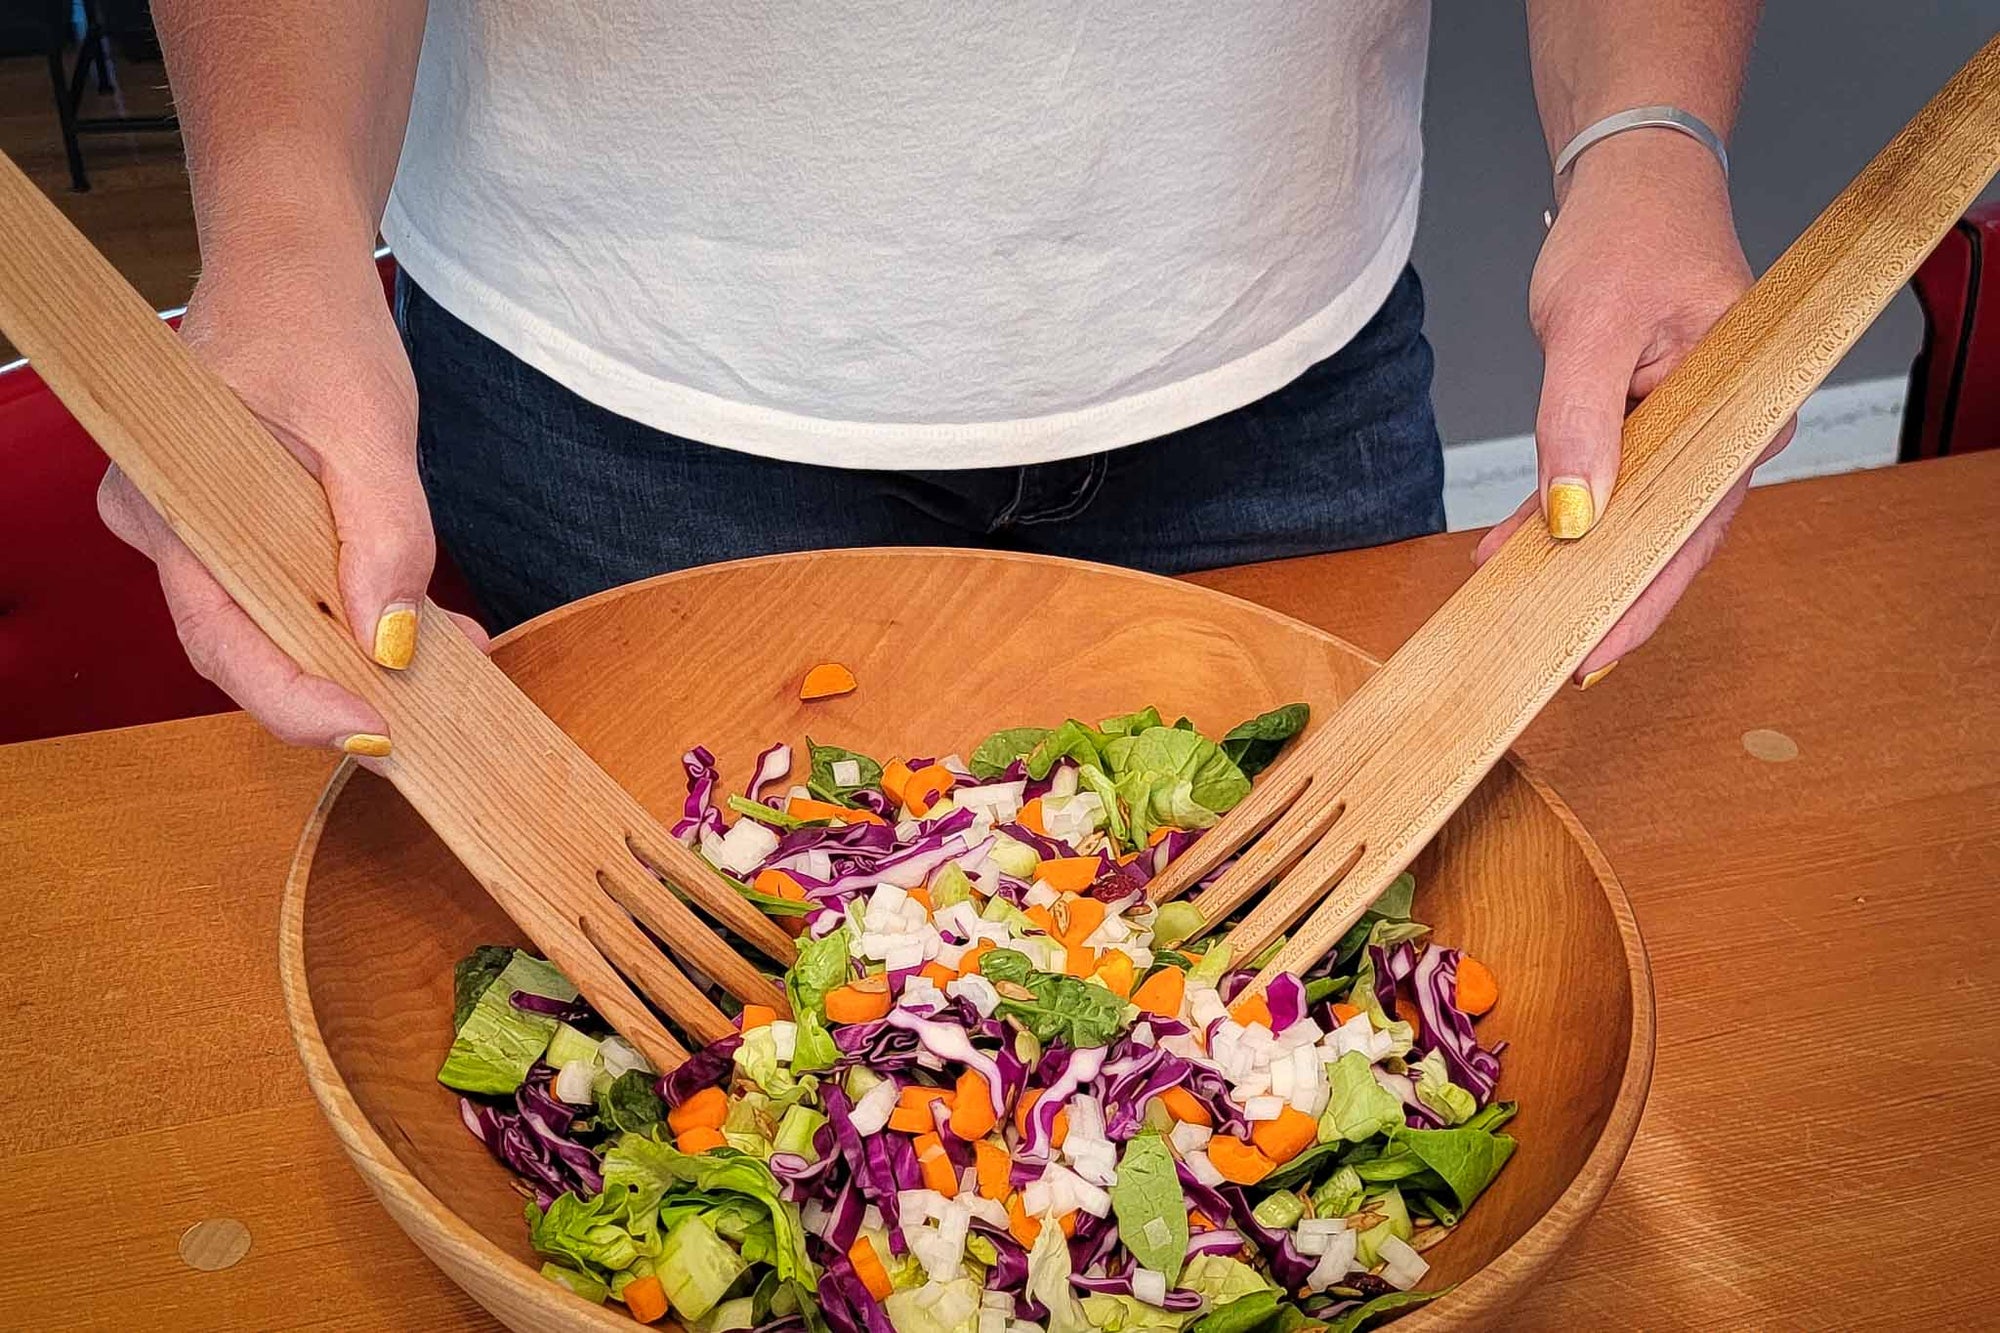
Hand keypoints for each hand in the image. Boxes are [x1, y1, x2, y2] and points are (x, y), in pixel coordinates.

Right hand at [96, 253, 486, 753]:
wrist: (294, 268)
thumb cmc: (313, 323)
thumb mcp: (367, 422)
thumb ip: (385, 529)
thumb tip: (392, 638)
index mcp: (174, 503)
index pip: (218, 638)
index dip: (293, 701)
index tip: (372, 732)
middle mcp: (172, 532)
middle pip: (248, 648)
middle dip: (339, 693)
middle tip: (429, 727)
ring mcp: (205, 537)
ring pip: (279, 628)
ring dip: (364, 659)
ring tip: (455, 670)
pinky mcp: (249, 536)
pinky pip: (299, 598)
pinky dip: (365, 620)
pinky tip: (438, 633)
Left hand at [1473, 132, 1791, 684]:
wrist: (1630, 177)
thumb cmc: (1630, 231)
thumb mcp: (1591, 325)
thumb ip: (1578, 422)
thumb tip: (1571, 516)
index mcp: (1742, 408)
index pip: (1693, 524)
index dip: (1644, 595)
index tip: (1596, 649)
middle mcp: (1726, 428)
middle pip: (1666, 536)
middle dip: (1604, 598)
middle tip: (1545, 659)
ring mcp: (1686, 428)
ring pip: (1629, 518)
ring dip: (1569, 562)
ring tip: (1512, 614)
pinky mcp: (1646, 422)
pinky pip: (1603, 485)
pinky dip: (1554, 516)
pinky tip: (1506, 550)